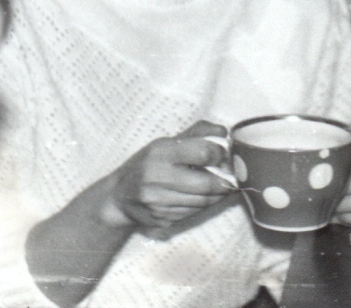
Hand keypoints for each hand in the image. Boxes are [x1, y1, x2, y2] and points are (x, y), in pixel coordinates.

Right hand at [100, 121, 234, 231]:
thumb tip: (223, 131)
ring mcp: (159, 202)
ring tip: (219, 187)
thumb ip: (197, 133)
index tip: (222, 155)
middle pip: (206, 183)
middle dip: (225, 182)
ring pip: (203, 202)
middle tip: (231, 178)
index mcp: (160, 152)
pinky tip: (200, 197)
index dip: (219, 154)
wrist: (119, 197)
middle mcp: (157, 177)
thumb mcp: (166, 142)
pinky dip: (203, 205)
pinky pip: (193, 213)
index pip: (202, 153)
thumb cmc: (147, 164)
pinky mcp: (162, 219)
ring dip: (217, 195)